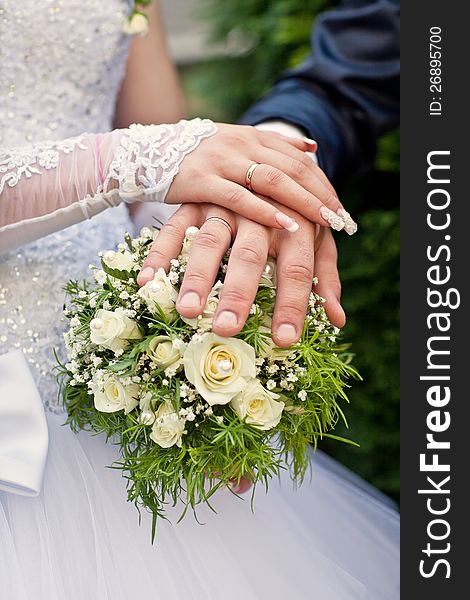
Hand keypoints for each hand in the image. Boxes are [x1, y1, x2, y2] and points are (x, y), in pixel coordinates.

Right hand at [138, 203, 344, 347]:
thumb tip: (338, 320)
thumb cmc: (293, 209)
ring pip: (210, 240)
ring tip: (188, 311)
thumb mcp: (314, 235)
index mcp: (295, 220)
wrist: (264, 155)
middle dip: (239, 293)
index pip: (299, 267)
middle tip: (228, 330)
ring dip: (198, 276)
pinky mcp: (196, 198)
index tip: (285, 341)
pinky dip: (161, 254)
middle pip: (250, 255)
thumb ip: (325, 274)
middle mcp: (260, 209)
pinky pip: (174, 228)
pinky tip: (148, 282)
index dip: (293, 304)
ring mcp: (224, 202)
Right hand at [166, 124, 356, 234]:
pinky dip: (265, 210)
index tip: (341, 207)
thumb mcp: (236, 143)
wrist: (147, 153)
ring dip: (303, 202)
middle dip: (321, 195)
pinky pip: (239, 196)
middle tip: (342, 220)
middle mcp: (241, 144)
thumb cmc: (197, 156)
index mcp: (252, 136)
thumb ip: (274, 145)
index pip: (298, 159)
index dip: (323, 182)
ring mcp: (222, 160)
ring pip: (272, 180)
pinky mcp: (202, 180)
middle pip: (292, 169)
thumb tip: (313, 147)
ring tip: (326, 223)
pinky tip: (286, 224)